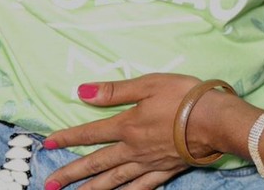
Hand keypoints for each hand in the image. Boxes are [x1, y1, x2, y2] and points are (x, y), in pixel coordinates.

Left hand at [42, 74, 206, 189]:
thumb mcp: (147, 84)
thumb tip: (81, 92)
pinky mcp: (165, 171)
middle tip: (50, 184)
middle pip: (96, 163)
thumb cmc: (183, 96)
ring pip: (114, 180)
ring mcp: (149, 164)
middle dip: (71, 173)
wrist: (217, 121)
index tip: (47, 144)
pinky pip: (141, 187)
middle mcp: (133, 149)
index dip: (66, 138)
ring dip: (91, 189)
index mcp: (127, 126)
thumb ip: (114, 91)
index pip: (89, 133)